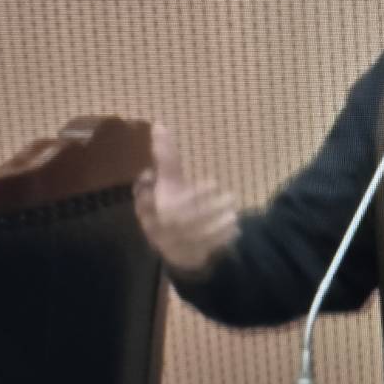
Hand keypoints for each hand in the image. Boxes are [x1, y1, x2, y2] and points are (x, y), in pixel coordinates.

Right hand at [133, 123, 238, 274]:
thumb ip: (165, 156)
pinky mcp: (190, 259)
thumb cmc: (170, 207)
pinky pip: (208, 248)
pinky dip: (222, 238)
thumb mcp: (167, 182)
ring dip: (218, 222)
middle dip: (205, 207)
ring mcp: (174, 246)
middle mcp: (157, 227)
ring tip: (234, 211)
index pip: (155, 200)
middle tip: (229, 196)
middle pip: (180, 218)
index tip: (209, 184)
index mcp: (148, 208)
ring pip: (196, 234)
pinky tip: (235, 228)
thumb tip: (160, 124)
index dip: (180, 194)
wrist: (179, 249)